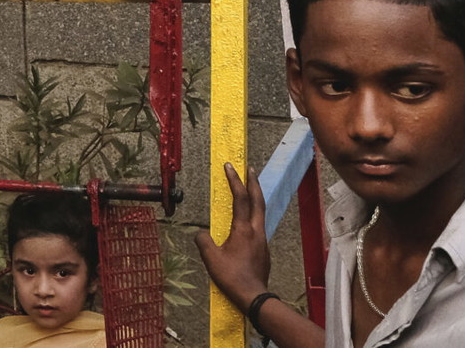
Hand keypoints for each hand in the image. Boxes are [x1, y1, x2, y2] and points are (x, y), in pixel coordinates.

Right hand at [194, 162, 271, 312]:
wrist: (254, 297)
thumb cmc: (232, 276)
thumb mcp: (210, 258)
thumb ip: (203, 240)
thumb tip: (201, 233)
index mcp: (243, 229)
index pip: (240, 198)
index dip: (234, 180)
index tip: (229, 166)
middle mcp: (256, 231)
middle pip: (258, 200)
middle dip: (253, 182)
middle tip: (249, 169)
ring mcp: (262, 240)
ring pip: (261, 212)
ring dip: (255, 197)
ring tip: (250, 188)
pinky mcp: (263, 250)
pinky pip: (259, 225)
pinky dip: (254, 214)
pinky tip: (247, 219)